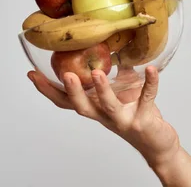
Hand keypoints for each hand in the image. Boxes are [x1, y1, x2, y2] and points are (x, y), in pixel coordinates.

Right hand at [27, 65, 180, 168]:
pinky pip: (146, 98)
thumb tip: (114, 47)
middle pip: (81, 106)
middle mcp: (105, 116)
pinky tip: (151, 69)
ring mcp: (124, 119)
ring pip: (109, 106)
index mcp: (96, 109)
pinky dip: (150, 83)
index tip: (32, 74)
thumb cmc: (139, 116)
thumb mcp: (124, 93)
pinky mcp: (143, 120)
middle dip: (72, 91)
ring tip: (97, 72)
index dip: (49, 90)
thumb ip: (118, 74)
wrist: (158, 144)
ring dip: (101, 90)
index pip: (66, 101)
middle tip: (65, 75)